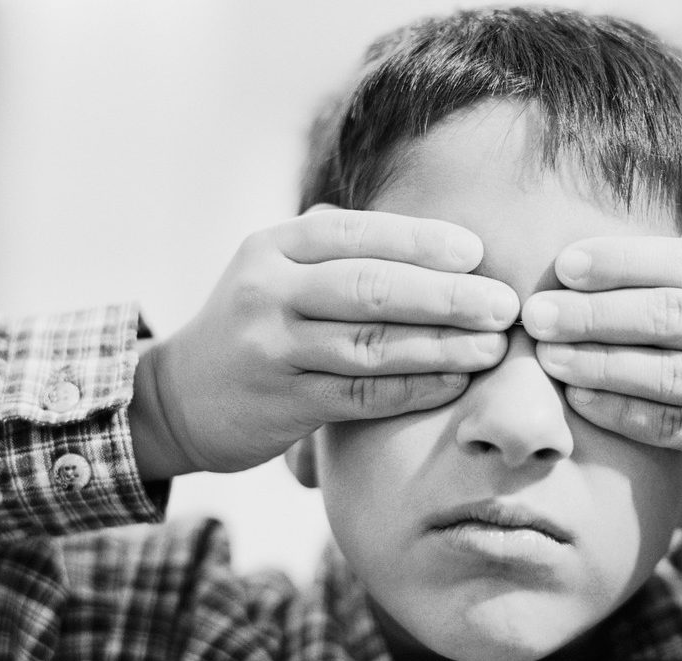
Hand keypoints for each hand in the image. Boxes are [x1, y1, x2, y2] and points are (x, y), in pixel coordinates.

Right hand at [130, 207, 517, 477]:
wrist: (177, 398)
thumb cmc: (255, 324)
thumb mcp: (277, 269)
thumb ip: (338, 248)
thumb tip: (436, 238)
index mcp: (274, 247)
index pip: (359, 235)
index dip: (422, 242)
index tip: (477, 252)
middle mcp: (269, 292)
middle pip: (372, 289)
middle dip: (447, 296)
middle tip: (504, 305)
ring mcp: (273, 350)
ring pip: (372, 345)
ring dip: (442, 346)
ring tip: (492, 346)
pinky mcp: (282, 404)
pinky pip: (361, 395)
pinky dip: (413, 389)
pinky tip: (454, 382)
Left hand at [521, 220, 681, 498]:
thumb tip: (661, 232)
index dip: (622, 262)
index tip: (564, 266)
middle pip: (672, 316)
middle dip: (596, 314)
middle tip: (537, 315)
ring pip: (669, 374)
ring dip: (600, 364)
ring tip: (548, 356)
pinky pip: (674, 426)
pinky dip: (621, 412)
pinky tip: (579, 399)